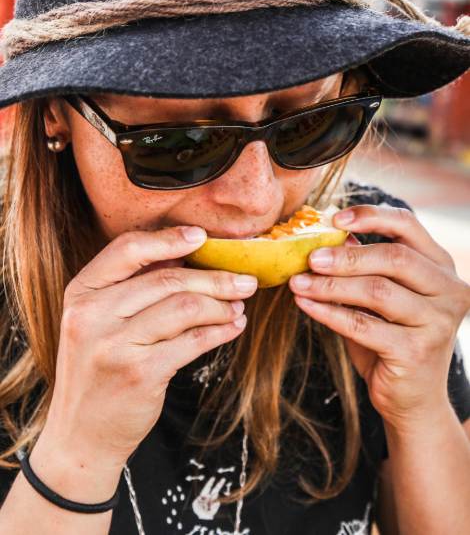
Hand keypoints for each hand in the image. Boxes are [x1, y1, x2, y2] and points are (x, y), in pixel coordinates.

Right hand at [41, 226, 257, 469]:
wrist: (80, 436)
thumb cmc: (97, 371)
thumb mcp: (96, 323)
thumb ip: (130, 288)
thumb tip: (184, 257)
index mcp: (81, 293)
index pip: (127, 249)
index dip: (168, 239)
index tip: (202, 237)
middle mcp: (93, 315)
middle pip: (167, 279)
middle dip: (214, 277)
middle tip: (245, 280)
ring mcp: (115, 345)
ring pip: (185, 307)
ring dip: (221, 305)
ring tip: (239, 306)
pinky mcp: (141, 373)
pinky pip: (193, 341)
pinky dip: (220, 331)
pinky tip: (233, 327)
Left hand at [289, 204, 469, 429]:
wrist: (412, 399)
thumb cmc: (391, 339)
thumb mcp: (378, 297)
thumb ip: (362, 267)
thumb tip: (329, 236)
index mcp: (440, 266)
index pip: (408, 225)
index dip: (371, 216)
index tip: (334, 218)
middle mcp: (449, 289)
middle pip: (394, 258)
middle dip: (346, 257)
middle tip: (309, 258)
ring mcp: (437, 321)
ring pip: (377, 291)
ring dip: (331, 285)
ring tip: (298, 283)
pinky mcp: (416, 351)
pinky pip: (363, 325)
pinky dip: (329, 313)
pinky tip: (305, 305)